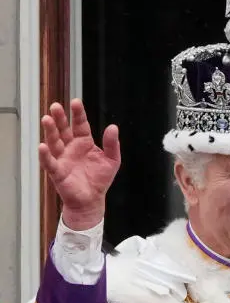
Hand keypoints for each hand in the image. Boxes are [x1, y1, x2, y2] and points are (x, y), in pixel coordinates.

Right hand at [38, 99, 120, 229]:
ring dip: (50, 131)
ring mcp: (63, 159)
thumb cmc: (100, 179)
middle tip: (55, 106)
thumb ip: (112, 144)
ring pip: (54, 142)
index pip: (80, 125)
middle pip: (64, 130)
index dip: (78, 114)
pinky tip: (43, 146)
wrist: (92, 200)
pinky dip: (45, 155)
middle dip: (60, 118)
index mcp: (84, 143)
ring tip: (47, 119)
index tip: (76, 102)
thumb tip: (113, 127)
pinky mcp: (58, 172)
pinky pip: (50, 162)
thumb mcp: (112, 160)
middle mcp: (71, 148)